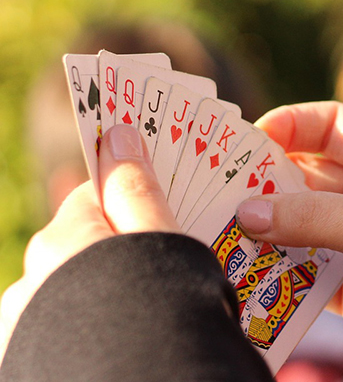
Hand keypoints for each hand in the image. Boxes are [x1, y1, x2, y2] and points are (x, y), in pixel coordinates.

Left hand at [0, 125, 178, 360]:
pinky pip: (64, 328)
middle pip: (80, 247)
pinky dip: (88, 328)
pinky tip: (119, 341)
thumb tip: (118, 134)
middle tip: (165, 274)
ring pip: (70, 291)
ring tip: (145, 319)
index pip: (92, 196)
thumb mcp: (160, 243)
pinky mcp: (28, 359)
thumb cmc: (159, 311)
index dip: (132, 200)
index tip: (166, 213)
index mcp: (62, 240)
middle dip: (117, 253)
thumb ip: (136, 190)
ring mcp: (25, 325)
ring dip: (101, 296)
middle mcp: (31, 279)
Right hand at [237, 102, 342, 336]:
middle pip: (312, 174)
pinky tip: (248, 268)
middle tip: (221, 187)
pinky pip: (308, 270)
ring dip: (268, 226)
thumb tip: (247, 211)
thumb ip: (319, 218)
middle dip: (269, 179)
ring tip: (223, 228)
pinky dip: (279, 269)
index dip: (295, 124)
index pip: (338, 125)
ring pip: (304, 224)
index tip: (252, 137)